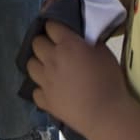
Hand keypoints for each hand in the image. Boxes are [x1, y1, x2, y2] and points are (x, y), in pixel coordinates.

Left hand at [27, 20, 127, 136]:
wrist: (105, 114)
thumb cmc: (109, 81)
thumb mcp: (104, 53)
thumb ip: (88, 41)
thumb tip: (79, 38)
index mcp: (67, 45)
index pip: (51, 25)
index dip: (55, 27)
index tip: (60, 31)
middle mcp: (51, 59)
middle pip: (36, 43)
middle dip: (44, 43)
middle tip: (54, 49)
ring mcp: (45, 80)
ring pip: (30, 65)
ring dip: (38, 64)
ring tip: (49, 68)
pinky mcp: (44, 100)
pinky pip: (35, 90)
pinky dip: (41, 89)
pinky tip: (50, 90)